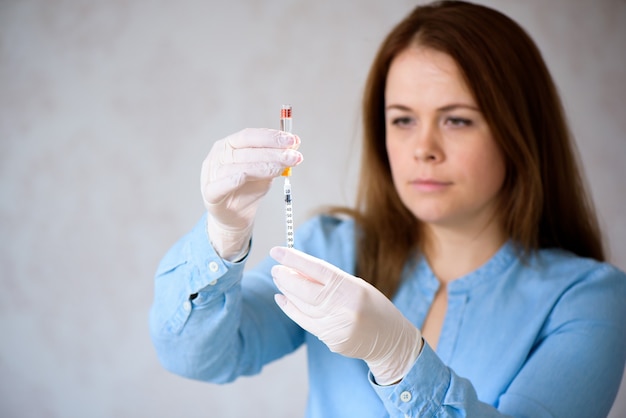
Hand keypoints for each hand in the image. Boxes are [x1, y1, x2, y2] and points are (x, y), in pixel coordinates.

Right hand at [201, 129, 301, 259]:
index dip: (271, 137)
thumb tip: (295, 144)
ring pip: (238, 167)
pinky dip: (231, 180)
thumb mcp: (265, 171)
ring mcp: (212, 174)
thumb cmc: (248, 189)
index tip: (293, 140)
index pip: (250, 136)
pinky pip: (220, 185)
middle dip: (273, 152)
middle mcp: (218, 155)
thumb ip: (276, 158)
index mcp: (229, 144)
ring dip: (262, 166)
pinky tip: (242, 177)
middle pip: (247, 151)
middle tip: (294, 156)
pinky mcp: (210, 193)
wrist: (235, 216)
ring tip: (282, 168)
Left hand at [270, 246, 422, 384]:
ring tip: (279, 279)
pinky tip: (283, 298)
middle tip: (275, 268)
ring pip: (302, 306)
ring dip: (287, 291)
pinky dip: (291, 309)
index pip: (317, 270)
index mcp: (353, 288)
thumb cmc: (373, 306)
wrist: (391, 340)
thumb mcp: (357, 286)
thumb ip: (329, 279)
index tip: (277, 251)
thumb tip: (297, 268)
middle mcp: (344, 308)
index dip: (294, 259)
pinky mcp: (331, 340)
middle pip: (305, 290)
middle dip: (286, 277)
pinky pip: (305, 321)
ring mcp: (336, 326)